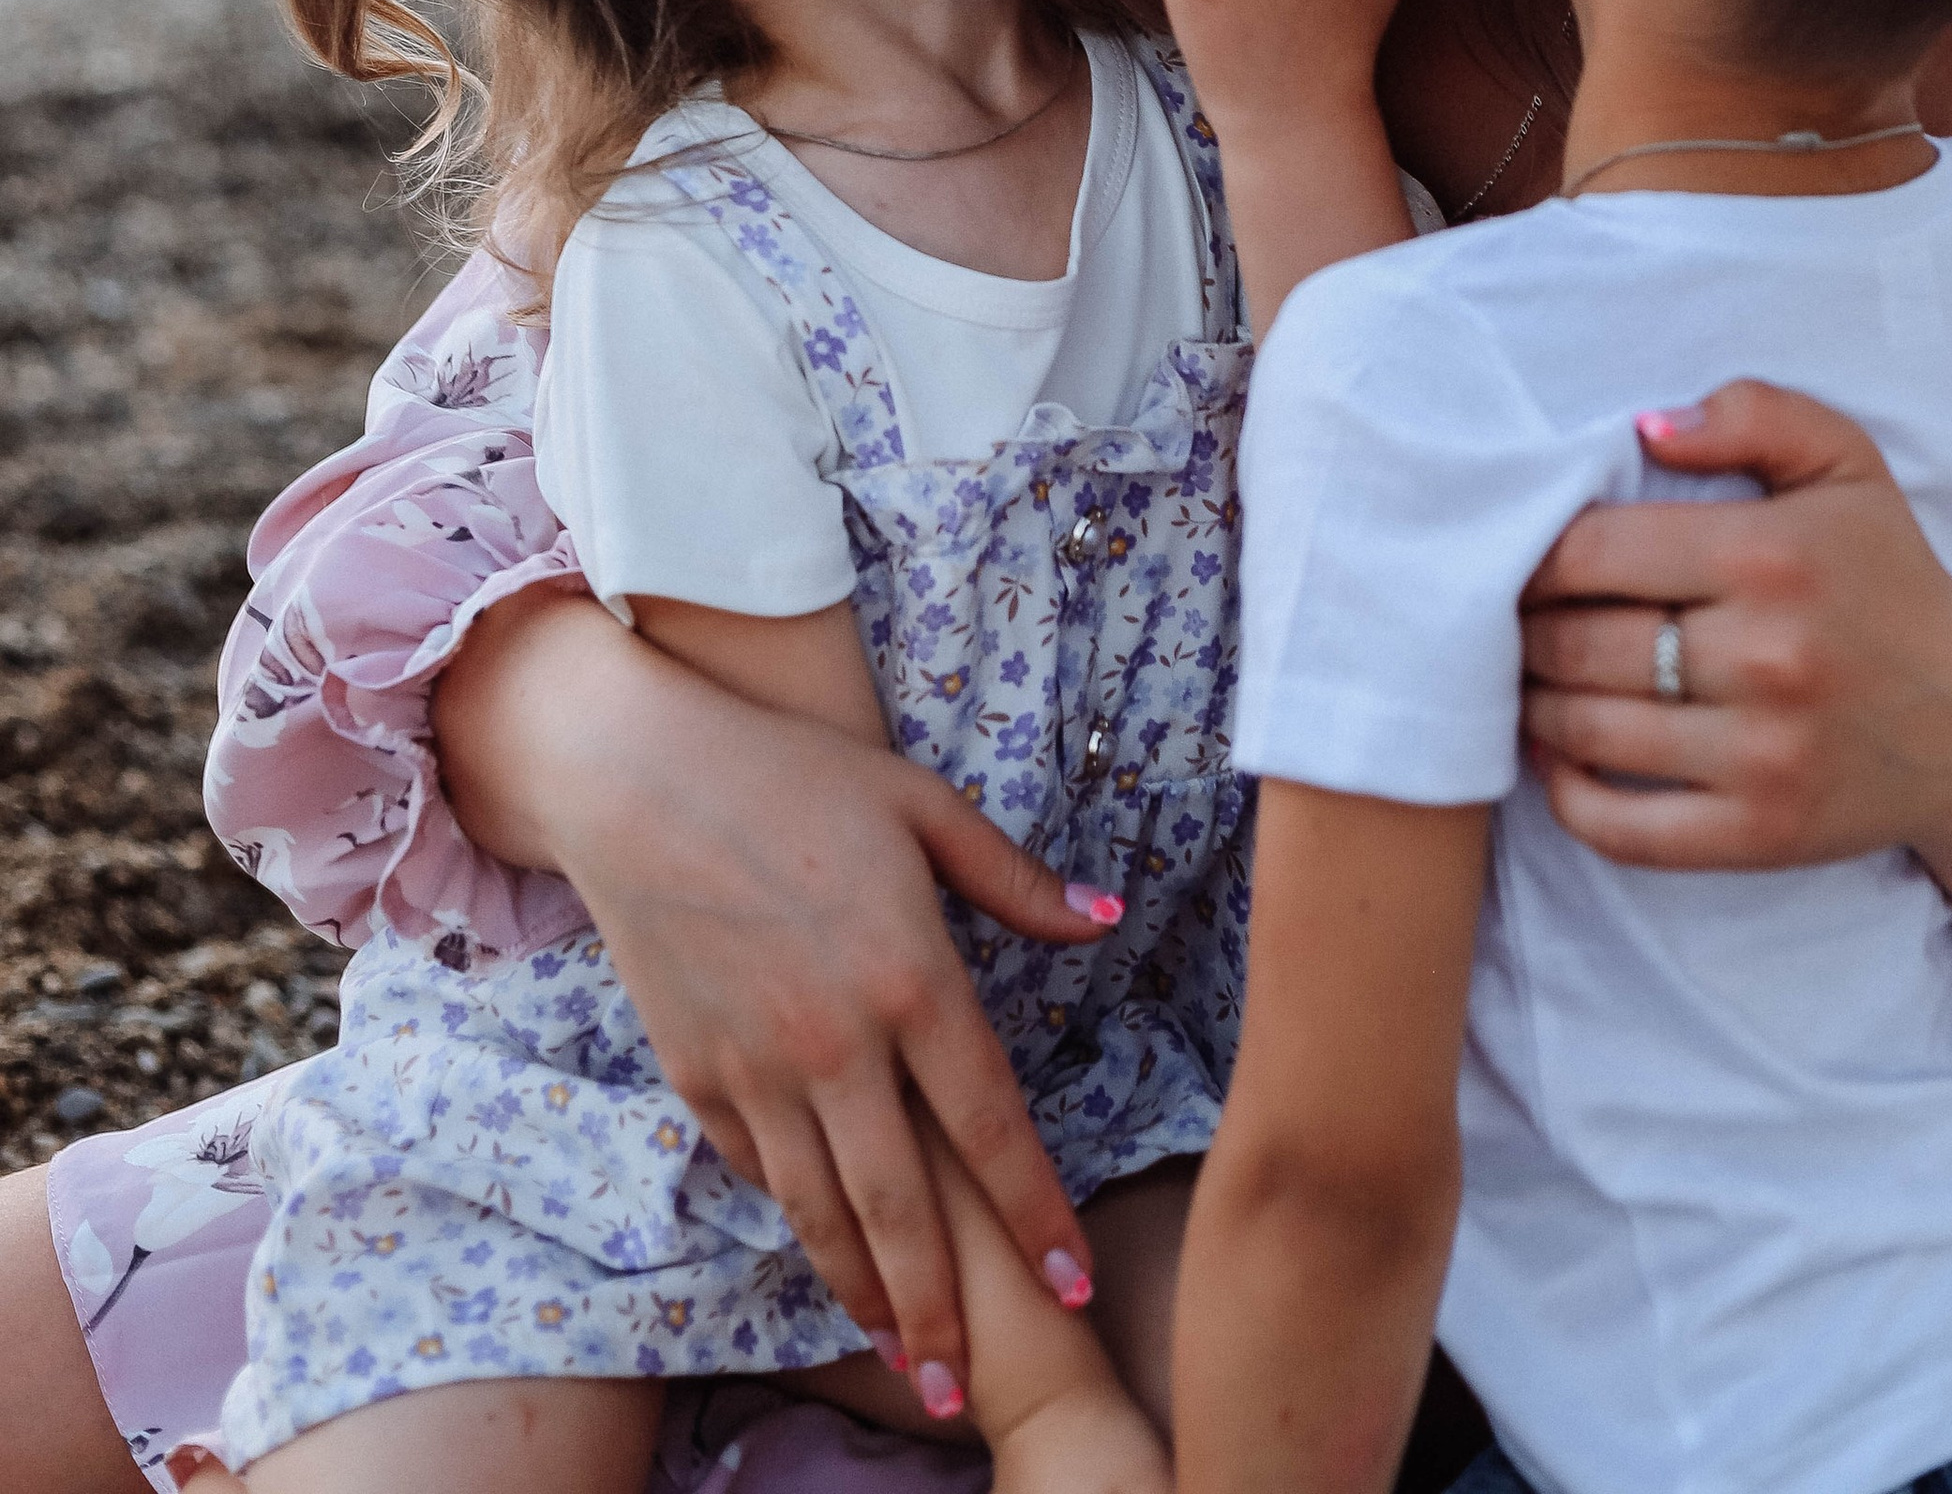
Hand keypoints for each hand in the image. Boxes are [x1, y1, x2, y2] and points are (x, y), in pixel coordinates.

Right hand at [437, 593, 1112, 1390]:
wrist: (639, 778)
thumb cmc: (795, 774)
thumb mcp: (922, 805)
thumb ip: (1014, 879)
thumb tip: (1104, 919)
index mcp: (910, 977)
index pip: (991, 1125)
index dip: (1037, 1212)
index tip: (1076, 1282)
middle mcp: (836, 1044)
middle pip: (904, 1210)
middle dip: (945, 1310)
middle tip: (974, 1386)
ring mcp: (758, 1069)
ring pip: (823, 1213)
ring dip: (869, 1297)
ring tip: (909, 1361)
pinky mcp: (696, 1074)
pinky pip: (758, 1169)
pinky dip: (797, 1221)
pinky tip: (828, 1256)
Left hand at [1517, 383, 1951, 974]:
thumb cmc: (1888, 578)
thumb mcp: (1845, 463)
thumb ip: (1753, 413)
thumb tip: (1645, 428)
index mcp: (1771, 556)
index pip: (1592, 552)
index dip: (1533, 556)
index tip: (1520, 559)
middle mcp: (1767, 659)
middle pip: (1578, 644)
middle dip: (1525, 631)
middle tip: (1510, 622)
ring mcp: (1763, 757)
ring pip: (1586, 731)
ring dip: (1534, 704)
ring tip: (1529, 677)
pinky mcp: (1760, 836)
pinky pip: (1623, 829)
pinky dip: (1567, 796)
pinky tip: (1558, 759)